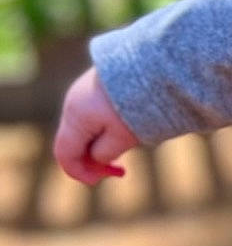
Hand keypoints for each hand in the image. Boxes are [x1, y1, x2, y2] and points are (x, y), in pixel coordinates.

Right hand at [53, 68, 139, 183]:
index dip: (79, 173)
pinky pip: (92, 114)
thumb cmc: (138, 102)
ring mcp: (82, 92)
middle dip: (92, 160)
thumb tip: (96, 160)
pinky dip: (103, 129)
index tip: (99, 181)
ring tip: (126, 148)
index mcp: (75, 118)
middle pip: (73, 142)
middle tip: (119, 170)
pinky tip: (125, 130)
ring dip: (99, 145)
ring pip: (84, 128)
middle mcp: (72, 104)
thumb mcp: (123, 137)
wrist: (153, 64)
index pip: (65, 154)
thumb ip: (104, 153)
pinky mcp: (96, 86)